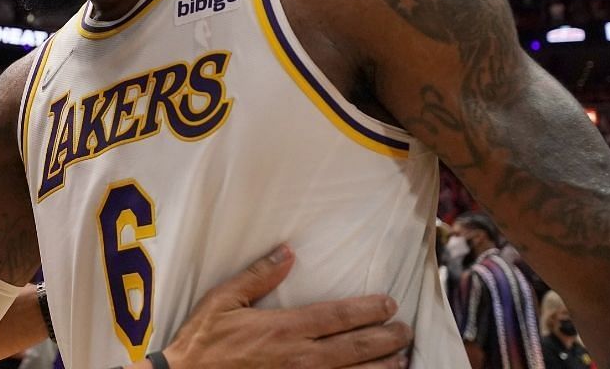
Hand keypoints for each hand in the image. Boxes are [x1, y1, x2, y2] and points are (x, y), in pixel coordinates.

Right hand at [159, 245, 411, 368]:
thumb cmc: (204, 340)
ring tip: (402, 359)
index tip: (389, 304)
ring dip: (382, 367)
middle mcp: (300, 357)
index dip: (368, 310)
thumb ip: (258, 276)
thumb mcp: (223, 299)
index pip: (338, 316)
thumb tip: (287, 251)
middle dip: (386, 338)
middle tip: (405, 330)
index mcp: (284, 328)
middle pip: (355, 348)